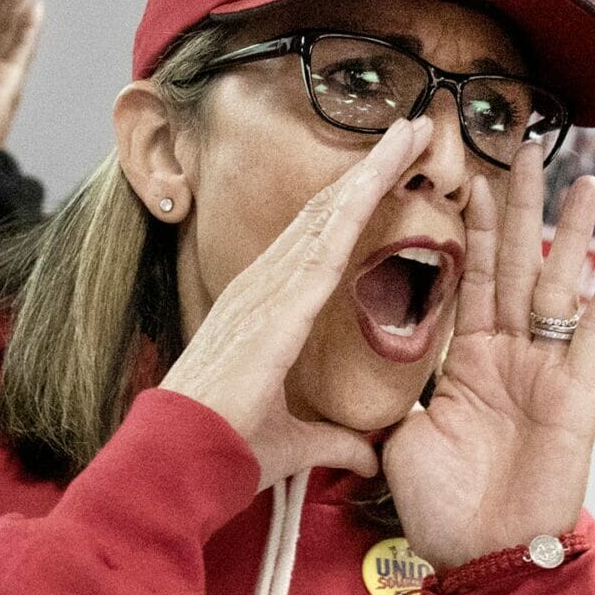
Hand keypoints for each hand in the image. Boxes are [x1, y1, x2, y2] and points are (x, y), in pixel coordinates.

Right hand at [160, 120, 428, 488]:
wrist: (180, 466)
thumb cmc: (224, 453)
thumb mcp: (293, 444)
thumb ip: (333, 441)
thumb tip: (366, 452)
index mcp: (264, 313)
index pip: (318, 244)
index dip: (354, 203)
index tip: (390, 170)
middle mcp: (262, 289)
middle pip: (325, 215)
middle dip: (371, 169)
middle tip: (414, 128)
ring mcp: (265, 291)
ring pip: (328, 215)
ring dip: (373, 170)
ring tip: (413, 132)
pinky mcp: (276, 305)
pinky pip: (325, 243)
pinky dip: (355, 203)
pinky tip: (383, 172)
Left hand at [382, 150, 594, 569]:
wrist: (484, 559)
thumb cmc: (444, 509)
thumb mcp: (404, 441)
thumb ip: (402, 394)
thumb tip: (376, 371)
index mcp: (468, 361)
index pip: (470, 279)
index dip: (472, 232)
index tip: (472, 180)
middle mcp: (510, 356)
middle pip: (517, 265)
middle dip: (521, 208)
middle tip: (527, 150)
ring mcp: (547, 371)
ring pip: (558, 284)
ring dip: (570, 232)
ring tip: (582, 178)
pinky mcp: (577, 394)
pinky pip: (594, 335)